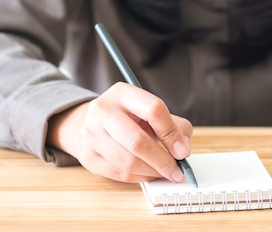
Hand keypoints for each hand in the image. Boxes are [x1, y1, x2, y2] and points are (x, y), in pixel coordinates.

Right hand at [47, 82, 192, 182]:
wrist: (93, 122)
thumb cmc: (129, 116)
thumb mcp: (151, 110)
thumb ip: (174, 125)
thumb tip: (183, 149)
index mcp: (123, 93)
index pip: (153, 110)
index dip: (171, 133)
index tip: (183, 151)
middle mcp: (103, 110)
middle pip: (138, 141)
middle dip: (163, 161)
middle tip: (177, 171)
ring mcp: (91, 134)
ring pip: (128, 162)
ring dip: (152, 172)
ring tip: (165, 173)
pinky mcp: (87, 155)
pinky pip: (118, 174)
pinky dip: (139, 178)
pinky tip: (150, 174)